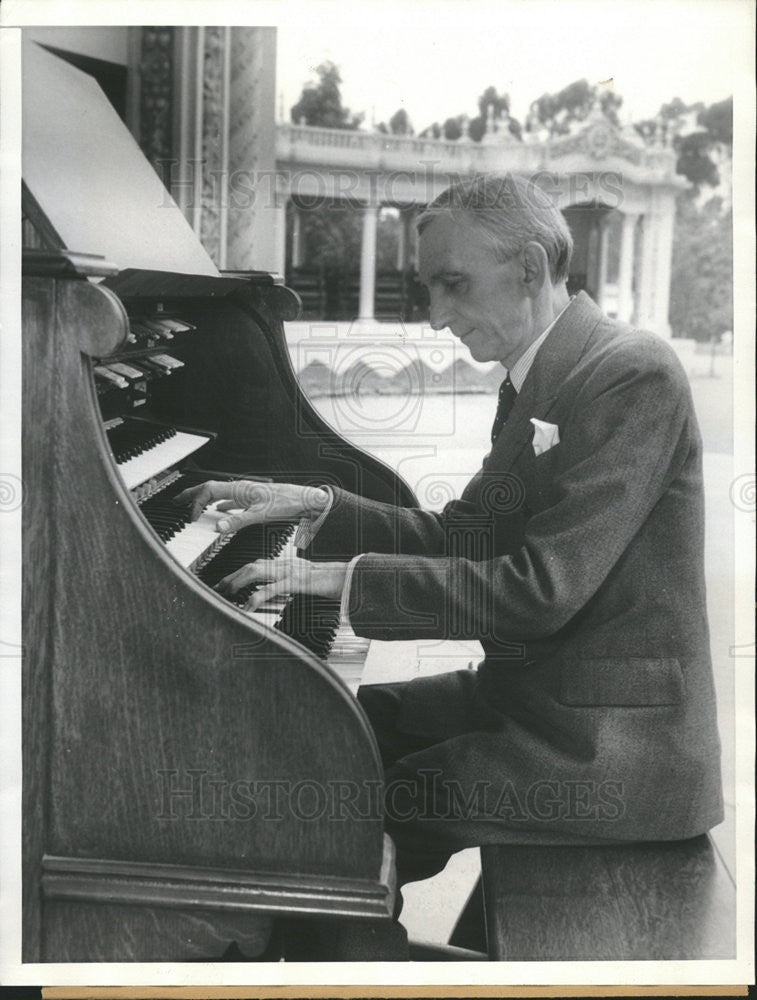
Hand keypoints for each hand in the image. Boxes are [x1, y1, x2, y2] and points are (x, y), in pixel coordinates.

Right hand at [174, 480, 328, 530]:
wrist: (306, 500)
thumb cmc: (287, 503)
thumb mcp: (261, 514)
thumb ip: (238, 521)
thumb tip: (217, 526)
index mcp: (239, 489)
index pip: (208, 491)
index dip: (195, 502)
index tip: (190, 517)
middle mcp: (241, 489)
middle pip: (209, 489)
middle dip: (192, 495)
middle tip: (176, 502)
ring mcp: (247, 494)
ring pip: (219, 494)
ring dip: (204, 500)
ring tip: (193, 505)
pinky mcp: (254, 500)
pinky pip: (230, 500)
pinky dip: (220, 505)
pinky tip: (220, 510)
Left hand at [215, 557, 347, 610]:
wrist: (351, 577)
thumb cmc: (331, 582)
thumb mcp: (306, 582)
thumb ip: (290, 584)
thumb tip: (276, 594)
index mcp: (287, 564)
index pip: (258, 564)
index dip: (239, 573)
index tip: (226, 583)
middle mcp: (286, 564)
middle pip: (252, 564)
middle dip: (232, 576)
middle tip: (218, 589)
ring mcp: (291, 571)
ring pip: (257, 571)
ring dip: (238, 582)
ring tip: (225, 594)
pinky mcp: (297, 581)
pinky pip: (272, 588)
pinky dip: (256, 597)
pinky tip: (247, 606)